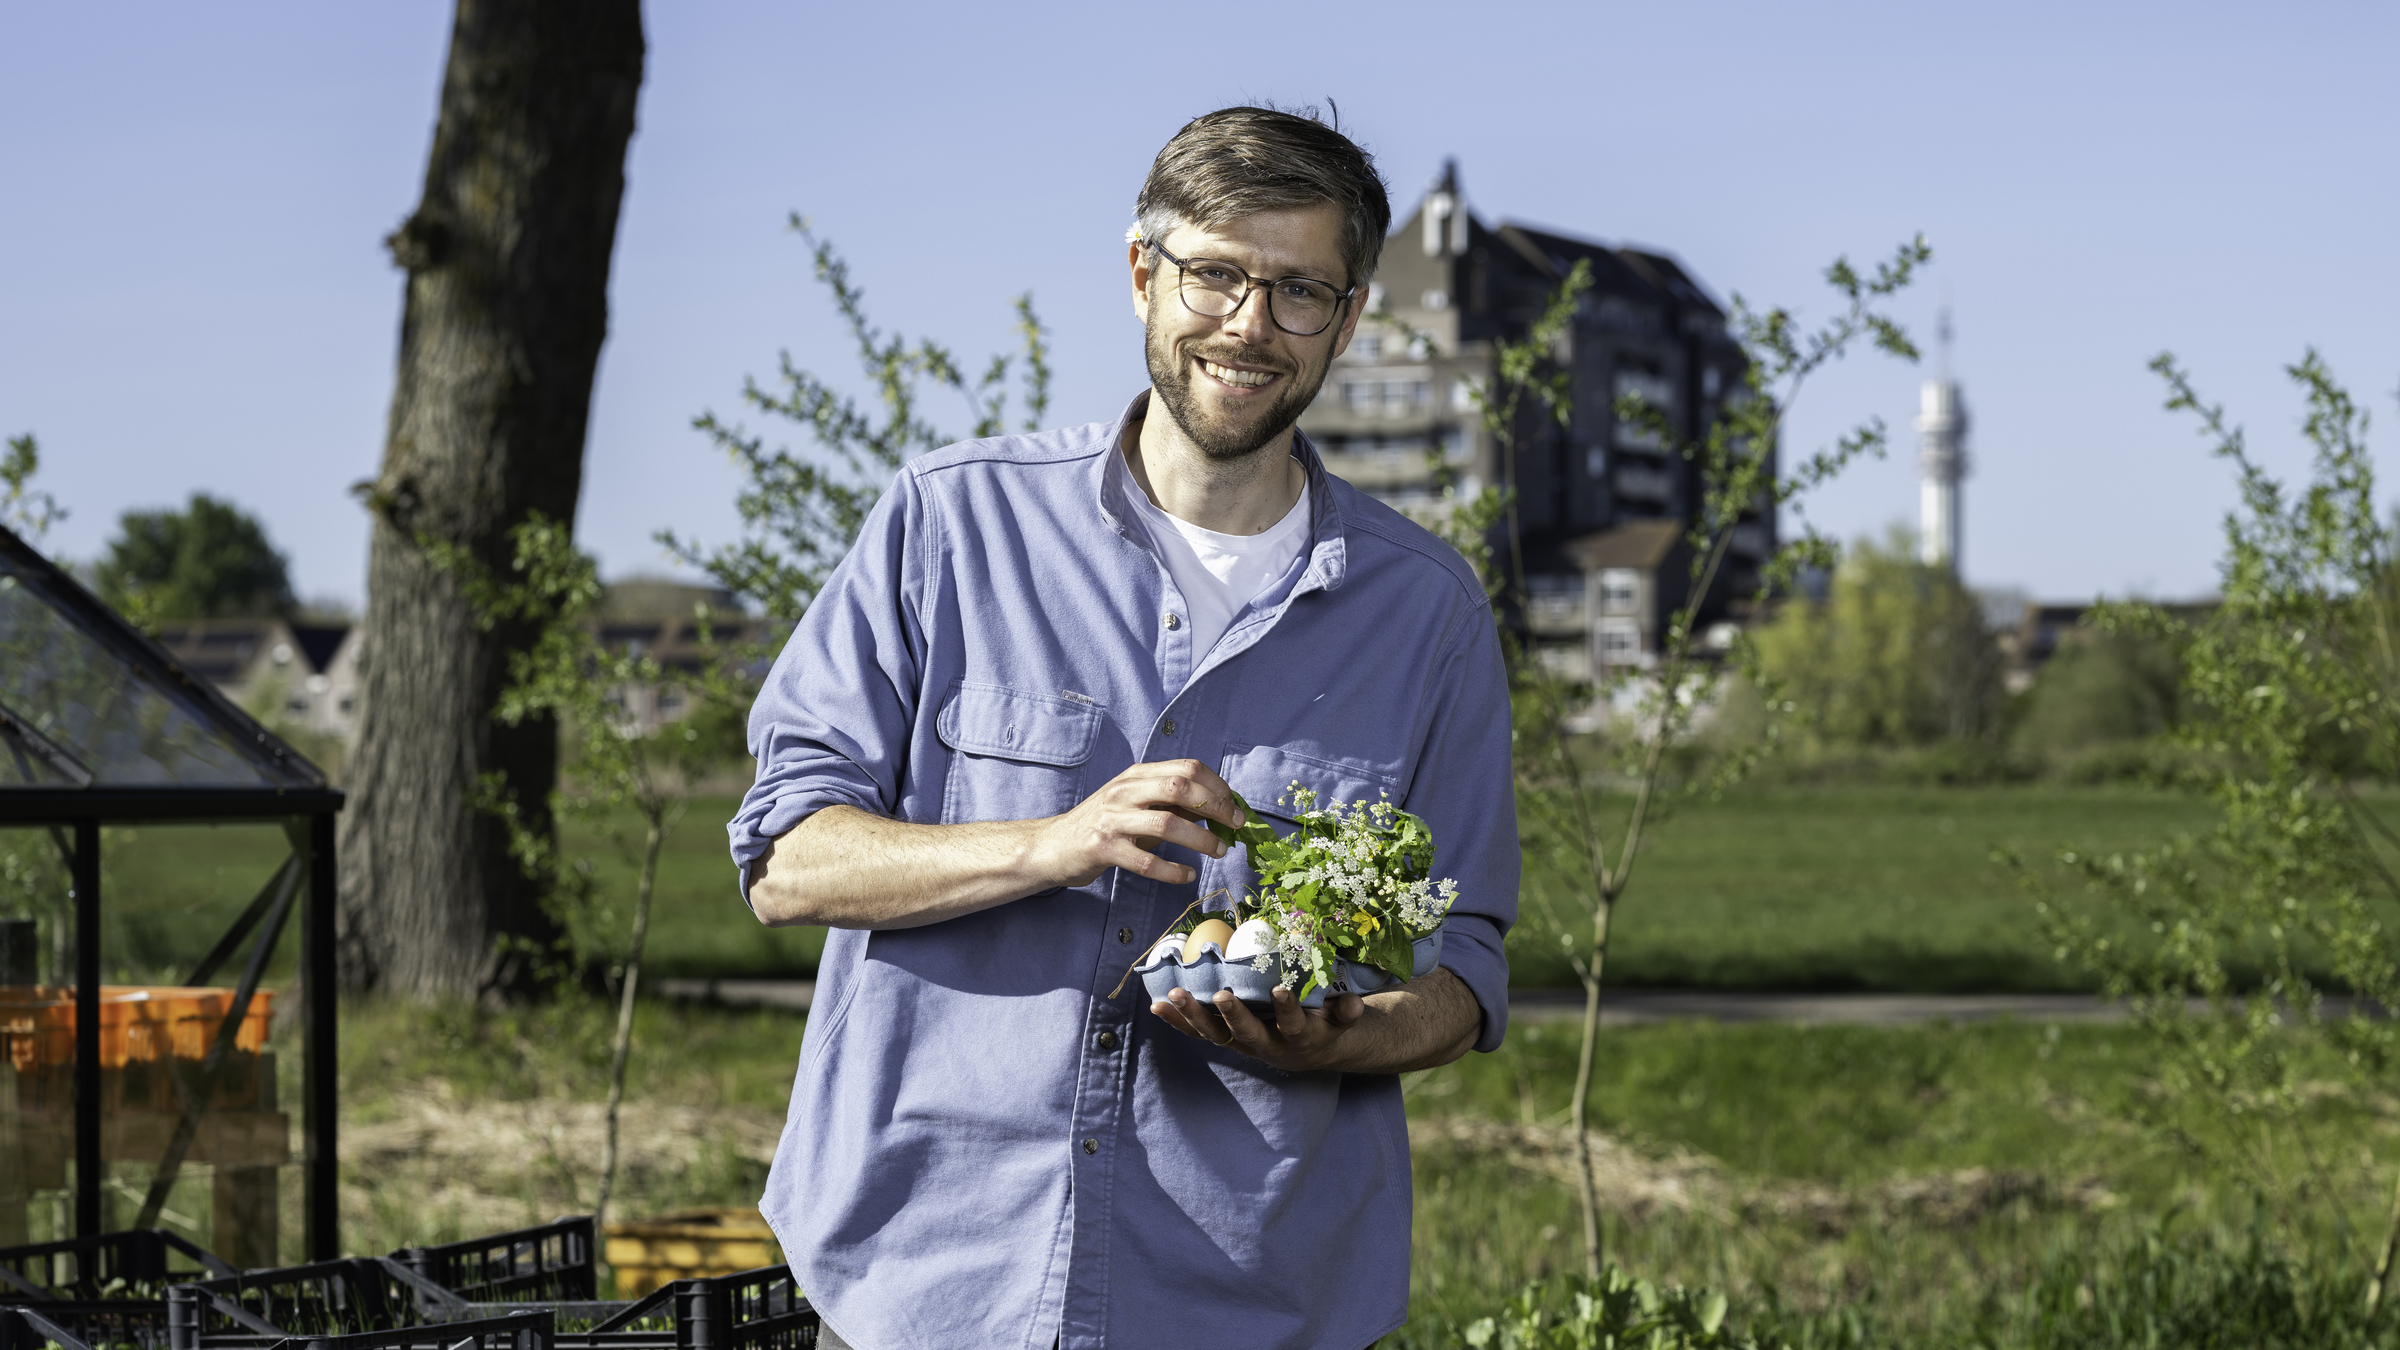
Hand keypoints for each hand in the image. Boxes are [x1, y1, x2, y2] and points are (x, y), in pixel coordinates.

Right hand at [1026, 758, 1245, 888]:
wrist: (1052, 846)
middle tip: (1235, 827)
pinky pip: (1145, 861)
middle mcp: (1124, 791)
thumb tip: (1217, 806)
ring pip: (1167, 824)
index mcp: (1136, 775)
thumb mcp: (1136, 805)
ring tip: (1218, 852)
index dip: (1217, 786)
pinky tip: (1187, 875)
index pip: (1187, 768)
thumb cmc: (1102, 825)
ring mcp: (1112, 819)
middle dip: (1216, 807)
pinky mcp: (1102, 848)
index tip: (1235, 807)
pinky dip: (1173, 870)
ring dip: (1201, 840)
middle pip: (1180, 788)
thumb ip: (1172, 803)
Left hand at [1151, 984, 1366, 1072]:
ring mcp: (1242, 1043)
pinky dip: (1178, 1021)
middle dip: (1233, 1015)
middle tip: (1220, 995)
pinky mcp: (1225, 1038)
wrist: (1311, 1052)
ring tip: (1174, 995)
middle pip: (1247, 1033)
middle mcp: (1267, 1044)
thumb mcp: (1342, 1020)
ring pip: (1216, 1034)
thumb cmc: (1326, 1025)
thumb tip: (1353, 1005)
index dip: (1287, 1010)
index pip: (1293, 1025)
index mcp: (1298, 1037)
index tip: (1282, 990)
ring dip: (1194, 1015)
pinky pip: (1199, 1032)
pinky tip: (1157, 1006)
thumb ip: (1348, 1013)